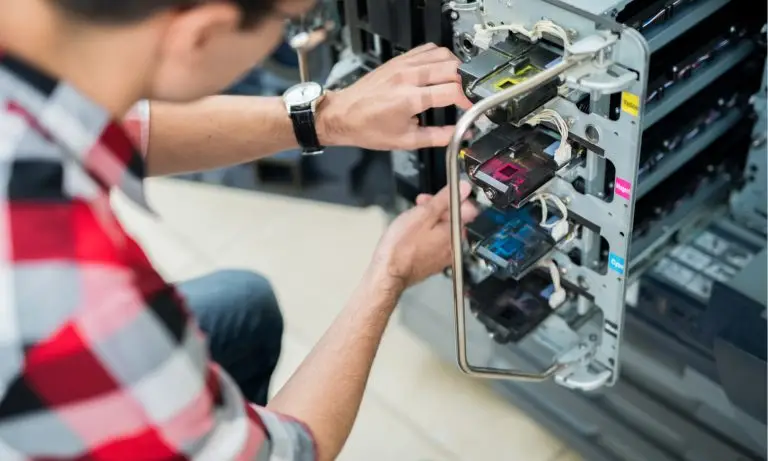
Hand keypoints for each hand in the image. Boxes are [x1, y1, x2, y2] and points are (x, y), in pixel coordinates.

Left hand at [317, 43, 472, 150]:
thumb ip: (438, 137)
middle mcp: (408, 77)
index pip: (452, 90)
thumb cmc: (368, 129)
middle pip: (452, 68)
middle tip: (464, 96)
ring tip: (455, 83)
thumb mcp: (406, 141)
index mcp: (410, 99)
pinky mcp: (398, 59)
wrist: (342, 115)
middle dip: (464, 83)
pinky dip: (439, 57)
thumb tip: (460, 135)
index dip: (467, 100)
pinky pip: (427, 49)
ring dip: (454, 68)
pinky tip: (439, 70)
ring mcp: (403, 64)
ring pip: (442, 54)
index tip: (468, 108)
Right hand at [369, 181, 479, 292]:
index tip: (437, 196)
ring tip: (411, 219)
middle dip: (438, 209)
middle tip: (420, 205)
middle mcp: (454, 247)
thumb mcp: (422, 214)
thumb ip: (444, 200)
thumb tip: (465, 188)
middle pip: (454, 220)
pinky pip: (434, 244)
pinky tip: (411, 235)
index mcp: (455, 233)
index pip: (468, 209)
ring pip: (442, 232)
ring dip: (430, 222)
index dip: (453, 198)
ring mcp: (443, 258)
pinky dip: (426, 236)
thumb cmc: (401, 244)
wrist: (387, 274)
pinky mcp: (432, 265)